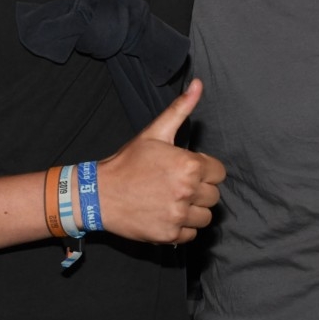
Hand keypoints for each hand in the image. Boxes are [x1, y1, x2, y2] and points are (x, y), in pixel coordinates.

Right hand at [97, 78, 225, 243]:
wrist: (99, 194)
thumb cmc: (128, 162)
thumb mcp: (155, 132)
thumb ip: (181, 108)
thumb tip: (198, 84)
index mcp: (189, 165)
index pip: (219, 172)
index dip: (205, 169)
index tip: (187, 169)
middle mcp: (187, 192)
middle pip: (214, 195)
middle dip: (200, 190)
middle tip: (177, 184)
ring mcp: (178, 216)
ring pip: (205, 216)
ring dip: (193, 210)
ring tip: (173, 200)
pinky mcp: (169, 235)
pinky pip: (191, 235)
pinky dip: (182, 228)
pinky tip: (166, 214)